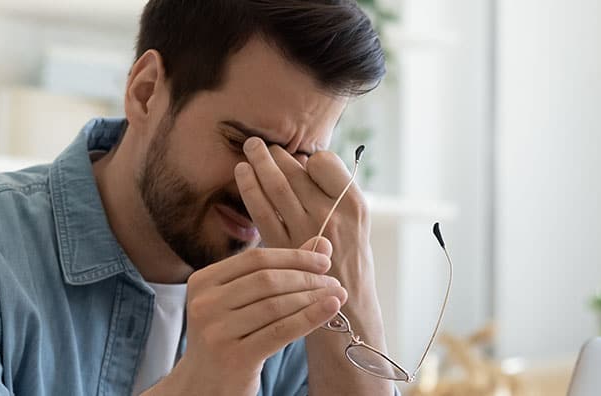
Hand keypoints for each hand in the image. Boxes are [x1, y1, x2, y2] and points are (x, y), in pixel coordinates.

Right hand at [143, 237, 347, 394]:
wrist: (204, 385)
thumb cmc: (228, 338)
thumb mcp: (242, 302)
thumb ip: (277, 271)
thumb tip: (321, 243)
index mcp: (202, 282)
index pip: (255, 259)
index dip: (293, 257)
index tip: (323, 261)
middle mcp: (204, 304)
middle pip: (267, 280)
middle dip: (306, 278)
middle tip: (333, 281)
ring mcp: (216, 331)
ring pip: (276, 305)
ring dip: (313, 297)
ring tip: (337, 295)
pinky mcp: (234, 357)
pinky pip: (281, 331)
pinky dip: (310, 317)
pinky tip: (330, 309)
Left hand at [234, 137, 372, 295]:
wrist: (348, 311)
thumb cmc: (351, 264)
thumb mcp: (358, 225)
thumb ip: (335, 196)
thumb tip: (304, 162)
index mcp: (354, 205)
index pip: (324, 162)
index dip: (309, 158)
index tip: (300, 160)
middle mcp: (332, 216)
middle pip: (296, 172)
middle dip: (275, 154)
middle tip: (260, 144)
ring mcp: (306, 232)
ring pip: (276, 186)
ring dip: (259, 163)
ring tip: (249, 148)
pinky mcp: (283, 248)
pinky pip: (261, 211)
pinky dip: (249, 188)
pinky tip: (242, 174)